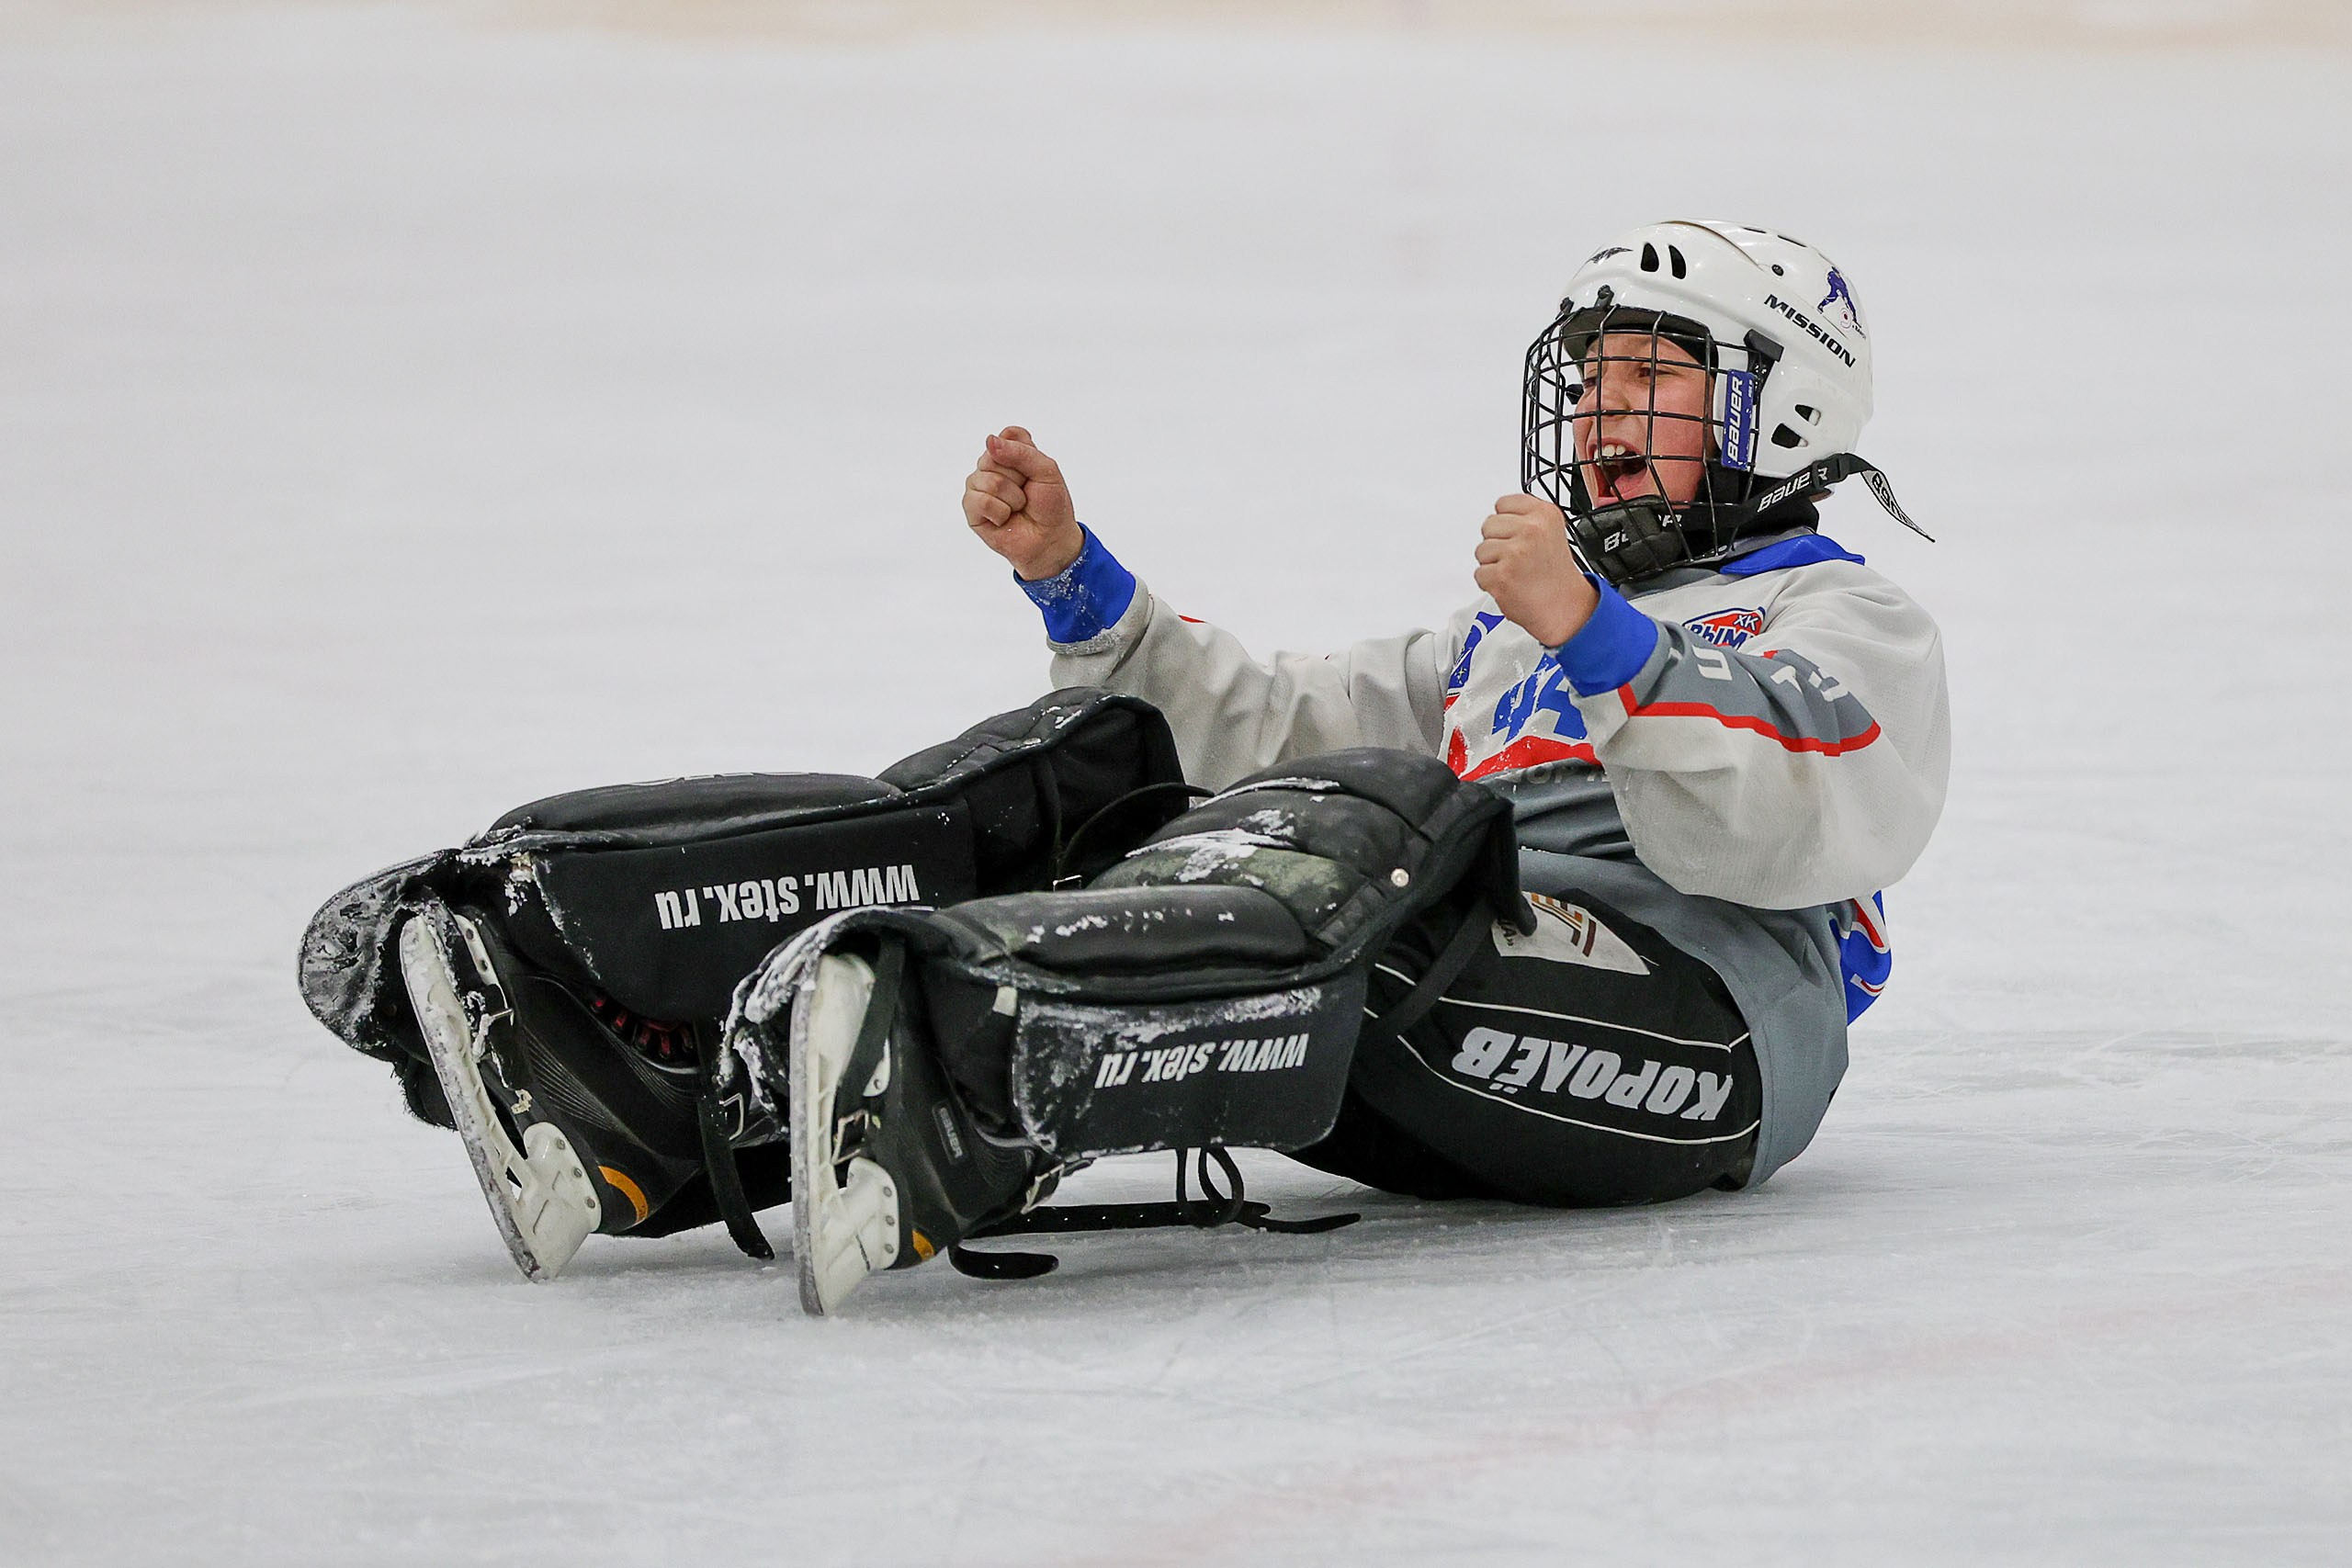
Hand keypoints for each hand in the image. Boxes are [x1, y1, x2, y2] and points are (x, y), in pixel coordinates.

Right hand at [964, 426, 1083, 580]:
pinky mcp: (971, 508)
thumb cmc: (1050, 505)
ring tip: (1017, 507)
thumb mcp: (1046, 471)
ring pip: (988, 481)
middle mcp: (991, 466)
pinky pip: (981, 501)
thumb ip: (1020, 451)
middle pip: (994, 456)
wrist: (1050, 539)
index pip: (1009, 436)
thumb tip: (990, 441)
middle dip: (1018, 478)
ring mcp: (978, 486)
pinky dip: (1001, 512)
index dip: (1025, 455)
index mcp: (1010, 452)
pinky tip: (1005, 519)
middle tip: (1027, 493)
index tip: (1035, 471)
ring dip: (1012, 498)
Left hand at [1474, 494, 1597, 646]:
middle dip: (1498, 543)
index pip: (1503, 504)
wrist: (1566, 607)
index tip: (1517, 536)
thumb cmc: (1556, 574)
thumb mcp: (1551, 531)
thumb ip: (1526, 518)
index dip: (1506, 523)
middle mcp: (1531, 530)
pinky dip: (1490, 583)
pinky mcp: (1501, 575)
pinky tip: (1511, 584)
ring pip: (1481, 550)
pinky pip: (1480, 573)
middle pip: (1488, 525)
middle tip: (1519, 558)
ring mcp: (1515, 553)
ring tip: (1516, 572)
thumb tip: (1499, 514)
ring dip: (1493, 564)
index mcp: (1544, 514)